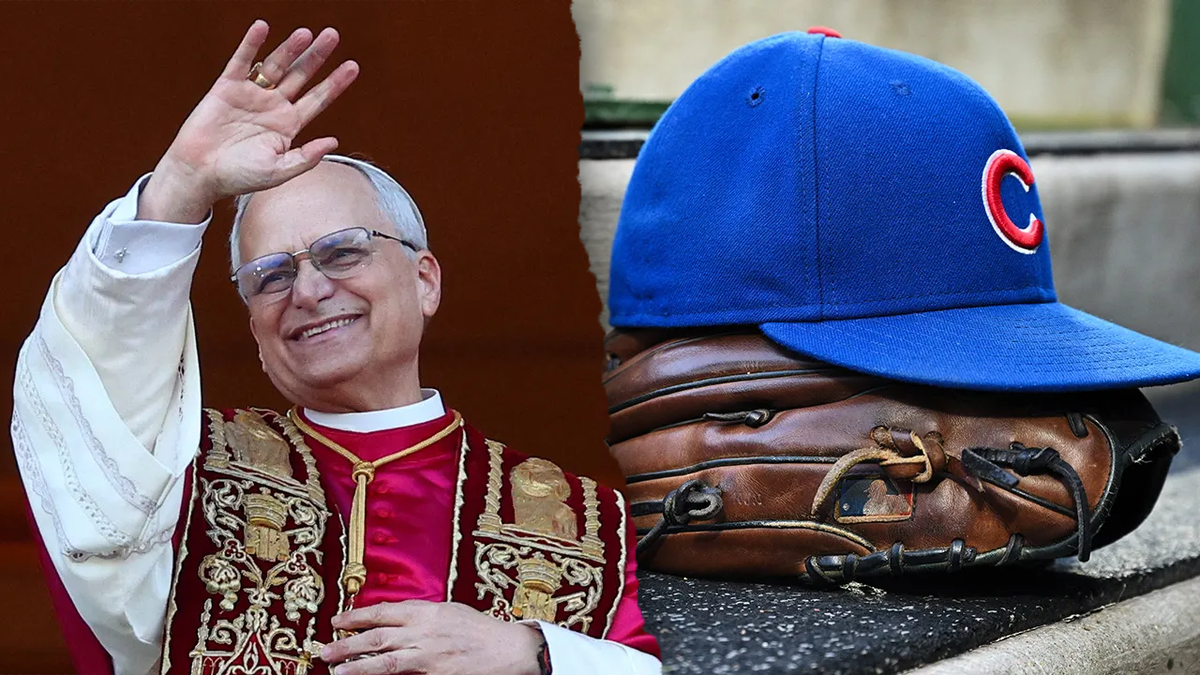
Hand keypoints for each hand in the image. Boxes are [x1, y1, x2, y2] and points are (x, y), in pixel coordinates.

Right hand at [139, 20, 358, 222]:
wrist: (201, 173)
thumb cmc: (239, 176)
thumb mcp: (278, 171)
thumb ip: (306, 158)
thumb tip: (333, 141)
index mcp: (289, 124)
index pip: (318, 99)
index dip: (335, 83)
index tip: (353, 66)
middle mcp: (273, 106)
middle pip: (301, 75)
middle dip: (317, 56)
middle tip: (333, 35)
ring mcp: (251, 94)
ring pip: (275, 65)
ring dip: (290, 48)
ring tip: (305, 33)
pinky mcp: (227, 87)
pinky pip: (241, 61)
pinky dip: (251, 44)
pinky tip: (262, 27)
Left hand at [321, 600, 544, 674]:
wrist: (508, 649)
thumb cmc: (481, 630)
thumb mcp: (450, 611)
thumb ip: (422, 614)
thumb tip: (396, 616)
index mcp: (426, 611)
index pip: (383, 612)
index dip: (357, 616)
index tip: (337, 621)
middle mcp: (424, 631)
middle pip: (376, 636)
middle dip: (346, 643)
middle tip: (323, 650)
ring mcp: (428, 655)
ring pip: (384, 659)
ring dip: (356, 665)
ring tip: (336, 669)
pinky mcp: (435, 674)